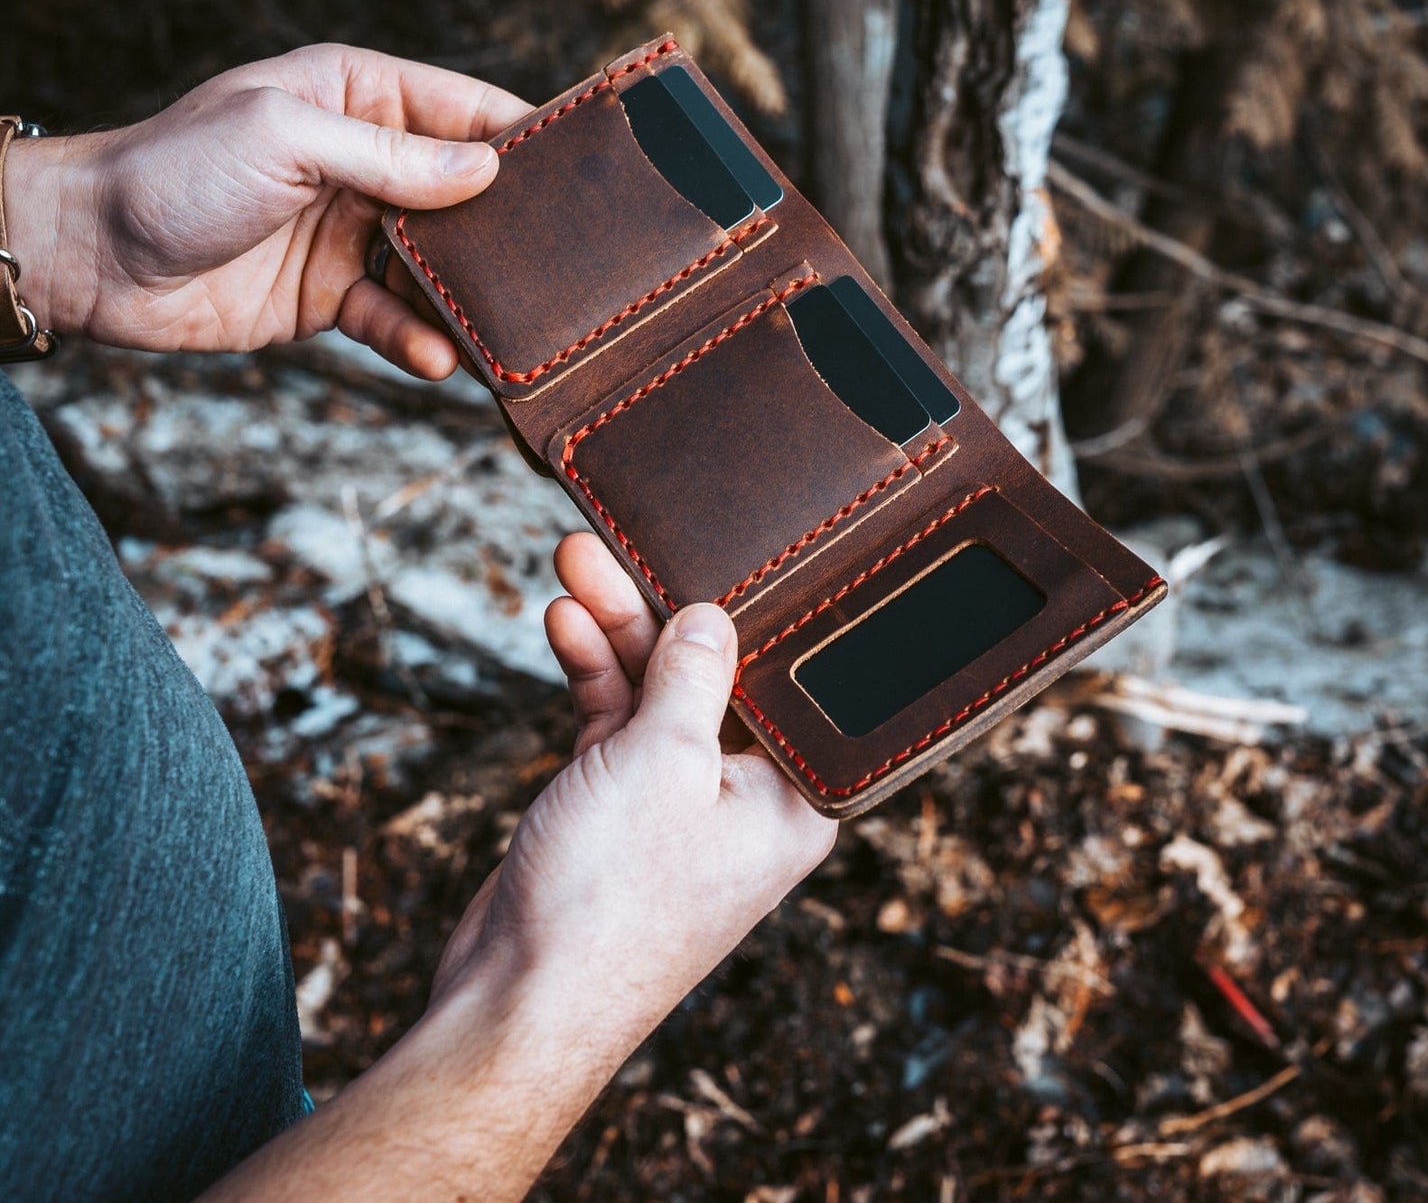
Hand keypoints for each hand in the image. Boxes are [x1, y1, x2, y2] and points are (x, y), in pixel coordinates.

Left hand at [7, 44, 530, 376]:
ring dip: (472, 296)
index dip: (526, 135)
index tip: (586, 168)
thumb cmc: (175, 172)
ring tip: (512, 327)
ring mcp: (356, 232)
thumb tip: (488, 169)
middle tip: (571, 262)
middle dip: (511, 228)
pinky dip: (419, 339)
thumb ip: (391, 156)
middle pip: (468, 193)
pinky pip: (397, 318)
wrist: (94, 258)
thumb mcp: (287, 138)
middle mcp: (367, 162)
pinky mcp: (335, 296)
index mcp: (358, 96)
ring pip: (441, 265)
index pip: (465, 108)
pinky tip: (437, 358)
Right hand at [431, 532, 837, 1055]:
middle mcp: (742, 796)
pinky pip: (614, 721)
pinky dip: (591, 674)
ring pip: (655, 692)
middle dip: (660, 609)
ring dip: (614, 630)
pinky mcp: (619, 804)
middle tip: (615, 546)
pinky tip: (563, 624)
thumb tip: (714, 616)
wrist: (516, 1002)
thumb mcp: (664, 764)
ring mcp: (676, 800)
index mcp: (790, 798)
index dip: (757, 613)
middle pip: (712, 676)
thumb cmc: (610, 903)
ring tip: (575, 561)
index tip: (733, 552)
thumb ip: (692, 678)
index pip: (788, 682)